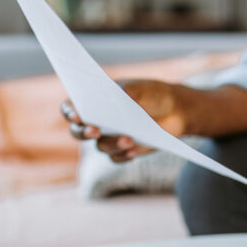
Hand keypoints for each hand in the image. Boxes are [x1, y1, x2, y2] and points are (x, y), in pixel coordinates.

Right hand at [60, 80, 187, 162]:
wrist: (177, 111)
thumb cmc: (154, 94)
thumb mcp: (143, 88)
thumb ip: (128, 92)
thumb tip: (118, 96)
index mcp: (94, 100)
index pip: (71, 107)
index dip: (70, 112)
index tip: (76, 114)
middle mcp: (97, 121)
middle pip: (78, 132)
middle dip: (83, 132)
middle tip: (94, 130)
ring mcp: (109, 138)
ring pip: (100, 146)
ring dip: (112, 143)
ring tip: (129, 139)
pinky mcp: (123, 151)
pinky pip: (116, 158)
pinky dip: (124, 155)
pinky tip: (134, 150)